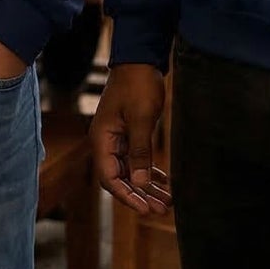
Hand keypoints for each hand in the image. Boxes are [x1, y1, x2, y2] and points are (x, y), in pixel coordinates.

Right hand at [92, 63, 170, 214]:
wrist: (140, 59)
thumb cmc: (137, 85)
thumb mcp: (140, 119)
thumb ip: (140, 151)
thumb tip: (140, 183)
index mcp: (102, 138)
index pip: (109, 178)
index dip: (127, 196)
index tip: (146, 209)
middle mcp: (106, 142)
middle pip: (120, 178)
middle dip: (140, 195)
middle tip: (163, 209)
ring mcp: (117, 138)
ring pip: (130, 171)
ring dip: (147, 186)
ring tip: (167, 200)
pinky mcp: (128, 134)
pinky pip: (136, 160)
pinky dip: (149, 172)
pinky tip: (163, 181)